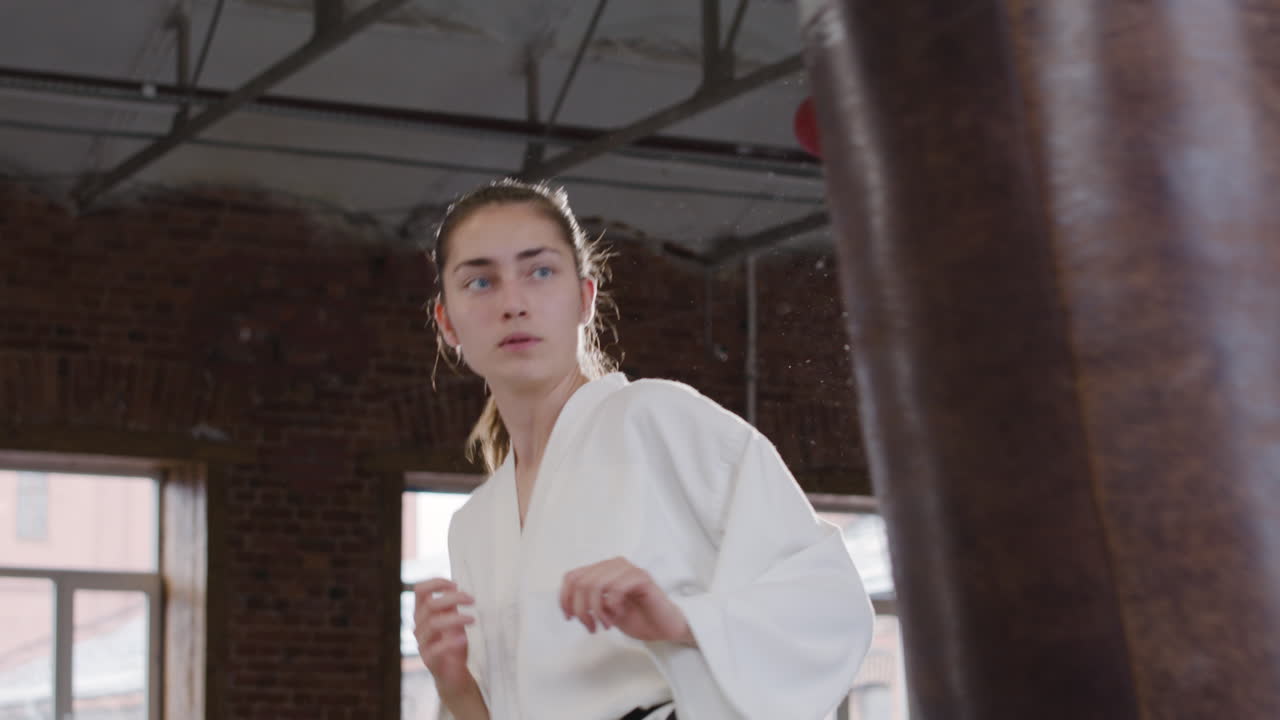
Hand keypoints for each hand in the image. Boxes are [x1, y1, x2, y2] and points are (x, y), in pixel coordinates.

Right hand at [413, 578, 475, 693]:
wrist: (453, 674)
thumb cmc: (452, 643)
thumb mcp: (453, 620)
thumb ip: (450, 605)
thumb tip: (453, 586)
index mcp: (422, 614)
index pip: (419, 590)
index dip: (436, 583)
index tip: (455, 585)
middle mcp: (419, 626)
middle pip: (429, 605)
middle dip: (453, 598)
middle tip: (472, 600)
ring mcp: (422, 643)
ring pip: (433, 624)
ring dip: (455, 618)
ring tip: (472, 620)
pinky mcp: (429, 660)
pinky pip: (435, 648)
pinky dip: (450, 642)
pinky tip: (463, 638)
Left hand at [559, 557, 694, 645]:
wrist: (664, 628)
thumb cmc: (637, 618)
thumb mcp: (603, 611)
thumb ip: (588, 602)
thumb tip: (570, 603)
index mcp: (603, 570)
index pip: (572, 576)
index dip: (564, 598)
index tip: (569, 617)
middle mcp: (614, 565)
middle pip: (581, 582)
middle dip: (581, 609)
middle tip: (590, 626)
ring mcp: (629, 570)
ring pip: (596, 584)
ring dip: (596, 610)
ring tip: (605, 624)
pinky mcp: (642, 578)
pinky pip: (616, 588)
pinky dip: (612, 606)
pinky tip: (618, 615)